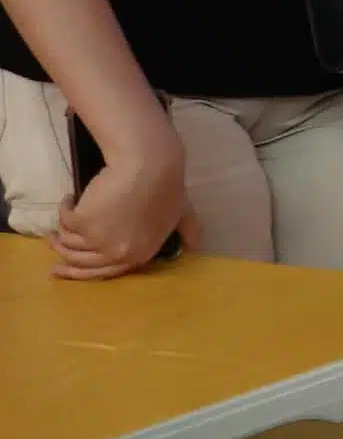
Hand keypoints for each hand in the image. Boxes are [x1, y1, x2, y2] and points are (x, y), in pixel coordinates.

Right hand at [45, 149, 184, 279]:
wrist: (149, 166)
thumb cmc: (167, 187)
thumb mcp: (182, 213)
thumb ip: (188, 230)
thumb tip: (195, 246)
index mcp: (140, 255)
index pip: (105, 272)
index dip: (81, 273)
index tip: (62, 269)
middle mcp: (117, 254)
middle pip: (80, 262)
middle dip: (62, 255)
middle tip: (52, 243)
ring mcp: (99, 240)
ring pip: (67, 243)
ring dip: (60, 230)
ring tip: (61, 218)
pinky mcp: (82, 223)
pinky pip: (64, 220)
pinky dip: (64, 208)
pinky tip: (69, 198)